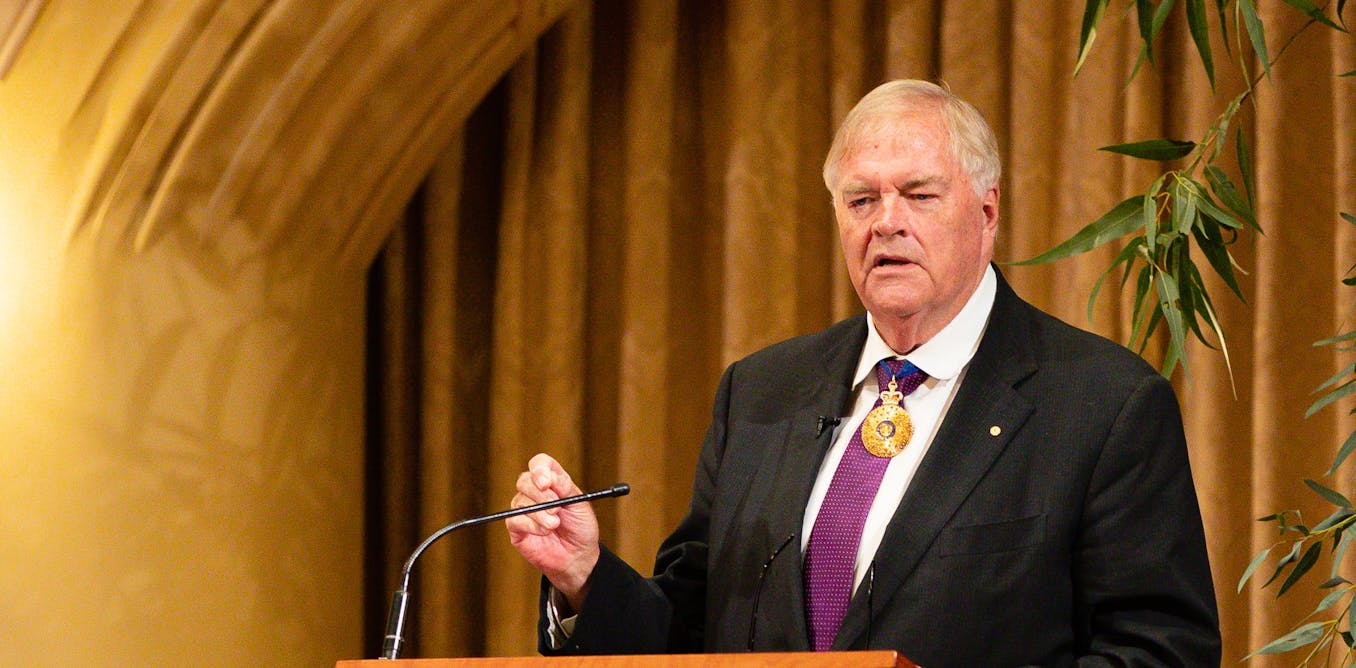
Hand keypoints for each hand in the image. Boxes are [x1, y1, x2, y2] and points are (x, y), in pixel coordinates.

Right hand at [506, 453, 600, 610]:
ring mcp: (524, 510)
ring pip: (520, 501)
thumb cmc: (581, 529)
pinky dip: (531, 525)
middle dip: (540, 494)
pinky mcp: (516, 528)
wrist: (578, 557)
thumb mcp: (580, 505)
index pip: (540, 464)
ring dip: (539, 514)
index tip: (547, 483)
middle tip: (555, 508)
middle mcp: (535, 493)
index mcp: (553, 482)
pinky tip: (545, 532)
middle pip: (524, 480)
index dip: (540, 469)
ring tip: (555, 525)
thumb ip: (566, 488)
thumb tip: (551, 478)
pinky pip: (514, 520)